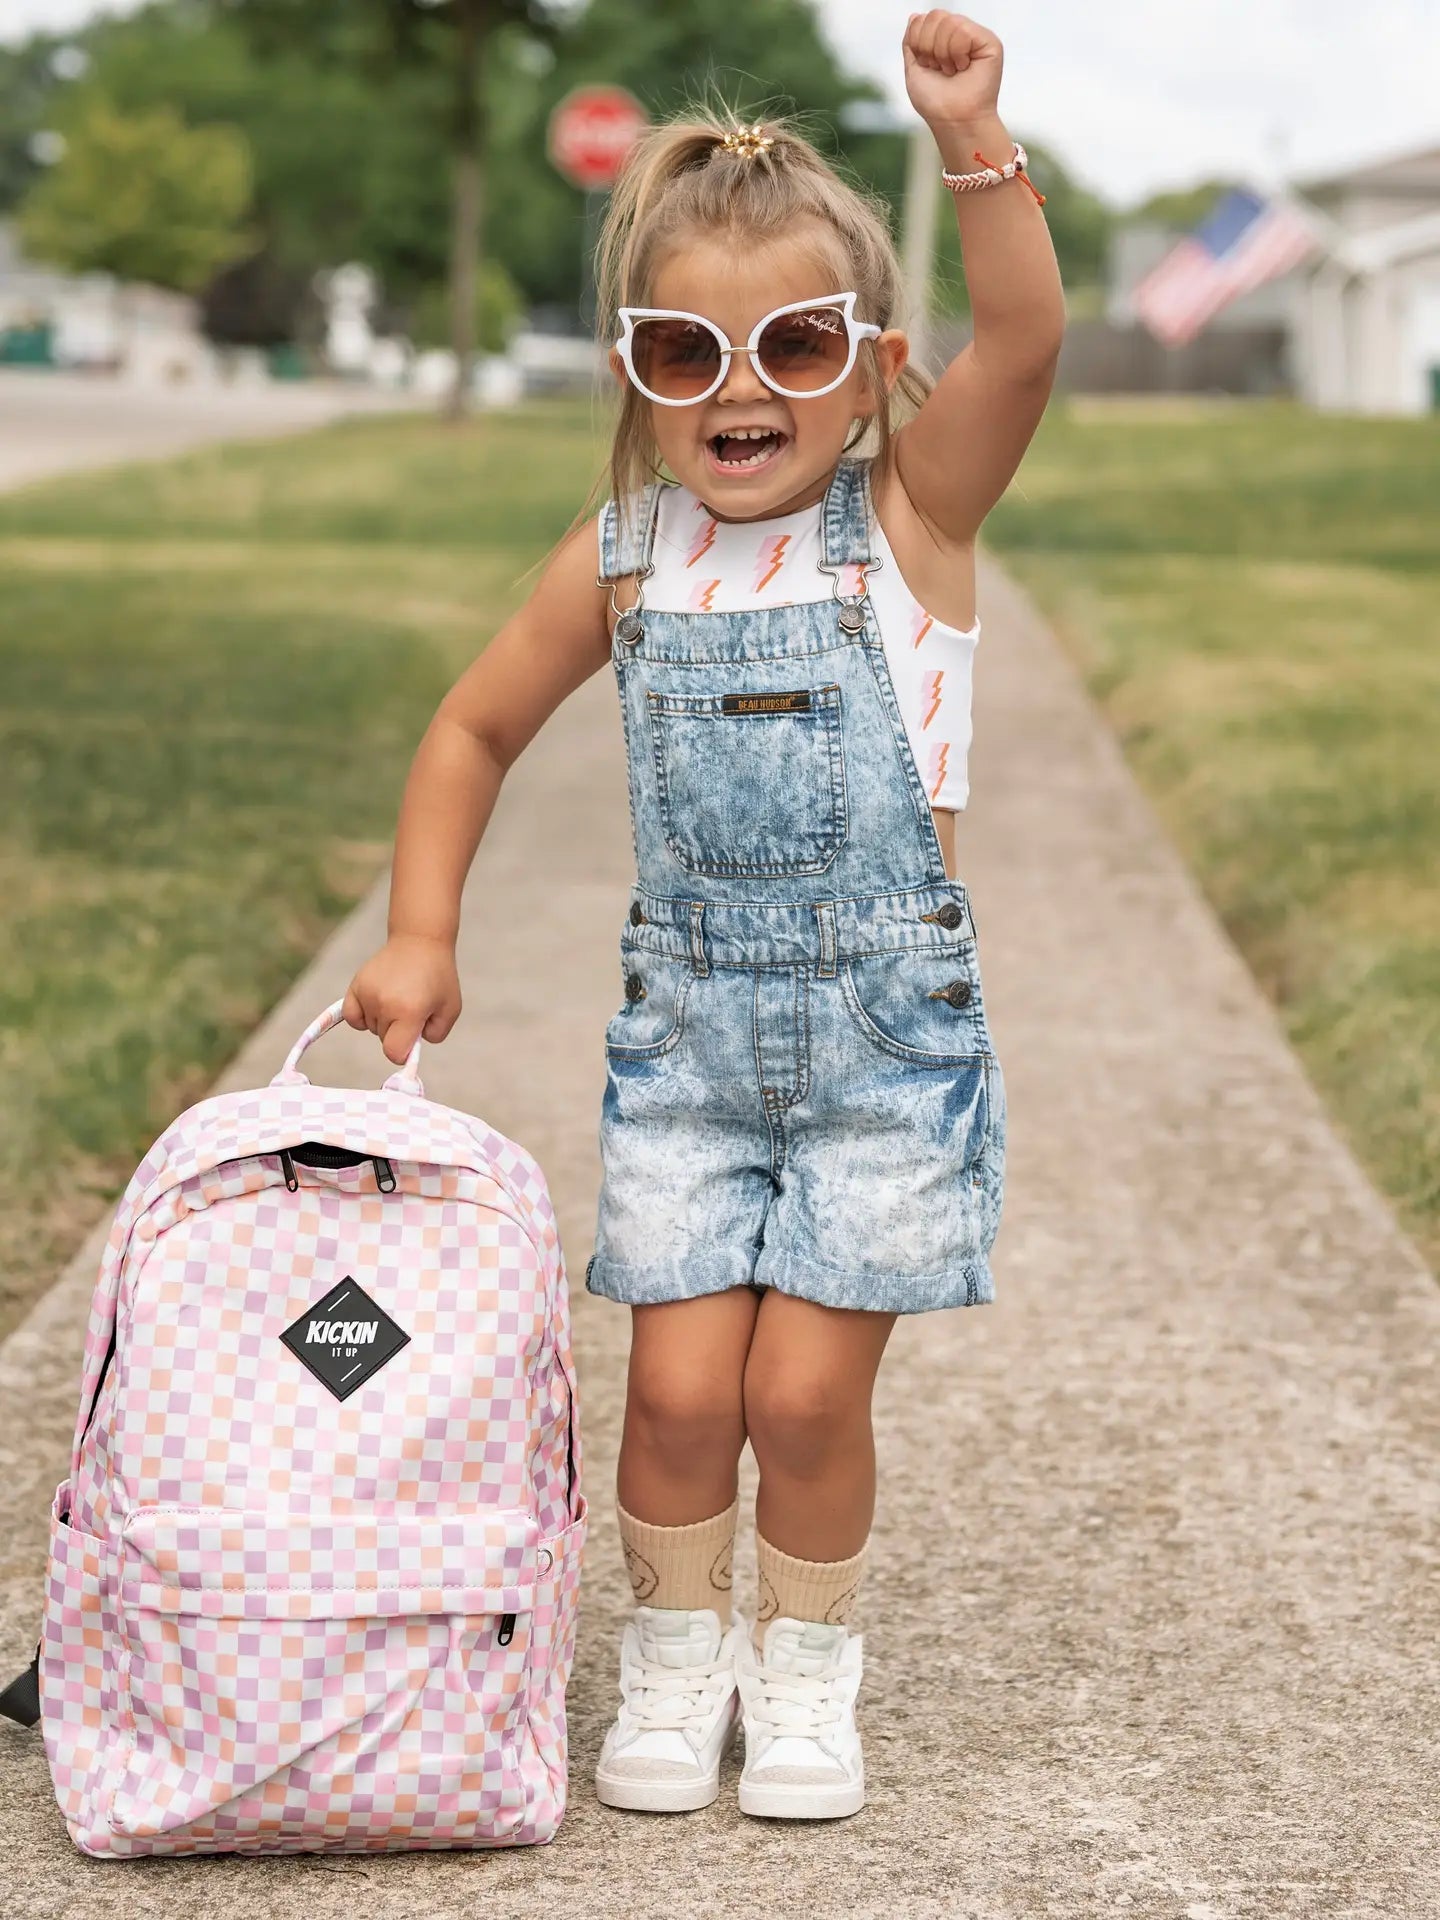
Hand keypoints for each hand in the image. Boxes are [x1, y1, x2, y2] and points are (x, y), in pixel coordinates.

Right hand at [343, 934, 461, 1066]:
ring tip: (400, 998)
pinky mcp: (356, 985)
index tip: (411, 1042)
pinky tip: (378, 1005)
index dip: (404, 1053)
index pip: (394, 1052)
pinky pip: (353, 1016)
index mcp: (409, 1012)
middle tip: (413, 1008)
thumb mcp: (450, 1009)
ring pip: (371, 1027)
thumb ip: (435, 1034)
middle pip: (384, 1039)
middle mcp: (384, 1004)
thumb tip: (411, 1047)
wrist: (419, 941)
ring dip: (384, 1021)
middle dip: (398, 1031)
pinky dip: (362, 1016)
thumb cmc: (439, 977)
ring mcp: (368, 994)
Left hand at [902, 11, 1002, 129]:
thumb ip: (911, 41)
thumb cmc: (936, 103)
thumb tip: (915, 16)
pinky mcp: (989, 42)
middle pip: (935, 15)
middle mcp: (959, 35)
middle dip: (929, 47)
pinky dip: (956, 53)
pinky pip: (962, 30)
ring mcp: (975, 37)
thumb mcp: (914, 69)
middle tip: (940, 70)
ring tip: (953, 71)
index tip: (927, 66)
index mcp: (941, 40)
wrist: (954, 121)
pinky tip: (963, 67)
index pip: (922, 19)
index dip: (918, 42)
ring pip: (948, 21)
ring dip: (943, 53)